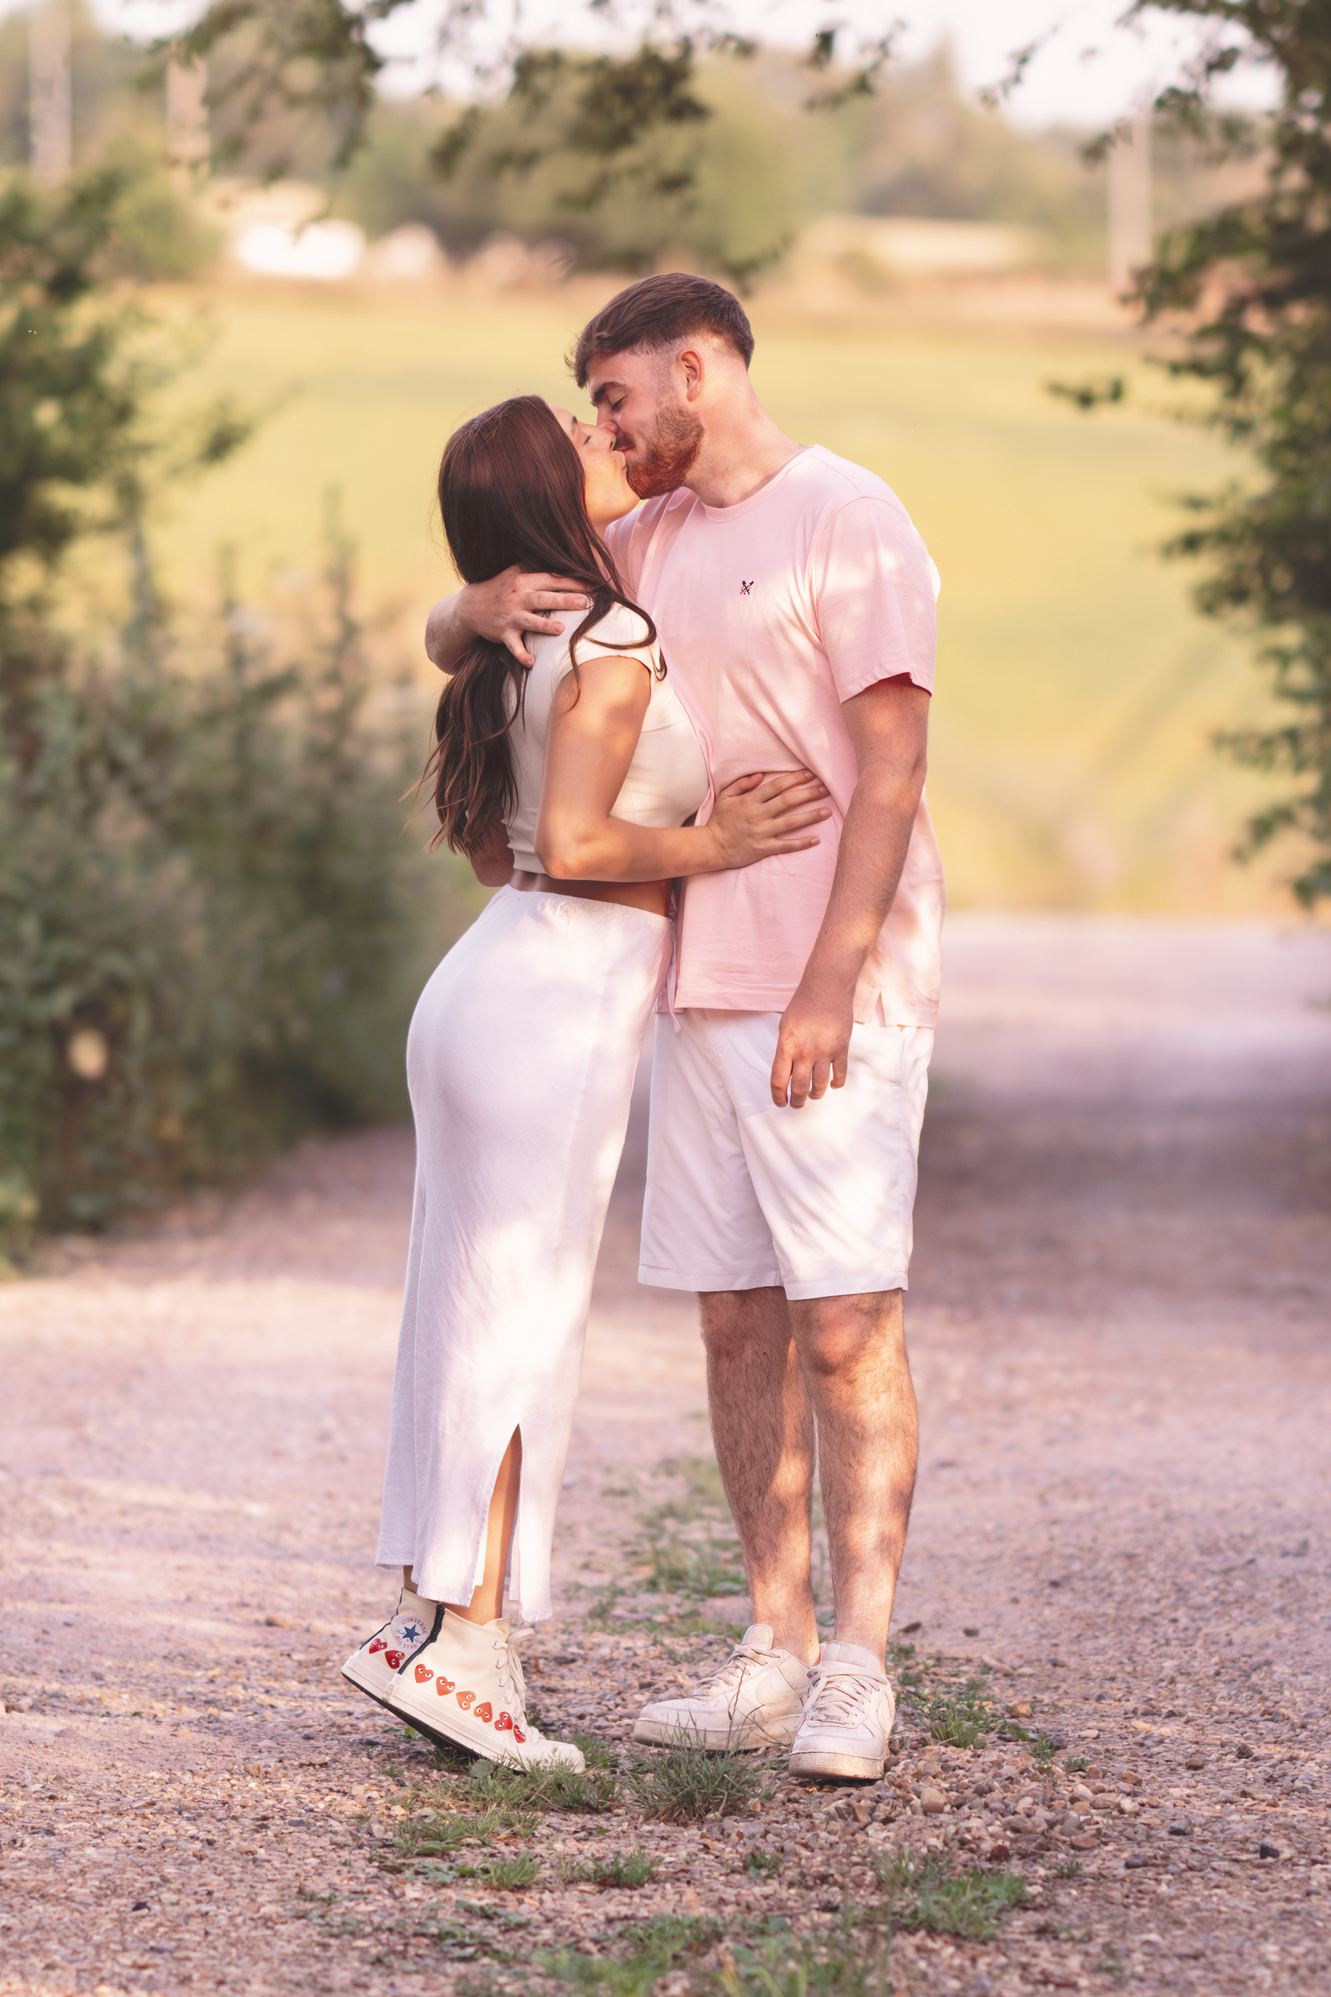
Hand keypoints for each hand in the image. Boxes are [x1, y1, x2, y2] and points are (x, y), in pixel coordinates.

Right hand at [466, 564, 589, 666]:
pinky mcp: (504, 634)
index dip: (570, 582)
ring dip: (544, 626)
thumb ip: (536, 568)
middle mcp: (518, 598)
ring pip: (529, 621)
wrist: (471, 606)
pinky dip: (521, 654)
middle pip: (543, 598)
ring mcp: (510, 617)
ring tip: (560, 629)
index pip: (550, 580)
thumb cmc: (500, 588)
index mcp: (524, 581)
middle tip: (583, 603)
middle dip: (563, 600)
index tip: (591, 585)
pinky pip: (513, 646)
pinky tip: (532, 662)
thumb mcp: (515, 572)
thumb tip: (564, 562)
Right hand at [706, 770, 831, 869]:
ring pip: (791, 823)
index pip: (777, 786)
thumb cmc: (720, 820)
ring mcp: (762, 833)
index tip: (810, 774)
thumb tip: (762, 775)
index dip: (794, 779)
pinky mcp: (763, 849)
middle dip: (809, 793)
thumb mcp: (725, 796)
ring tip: (827, 811)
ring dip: (810, 816)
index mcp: (750, 800)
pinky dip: (801, 843)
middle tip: (826, 789)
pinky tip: (816, 840)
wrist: (711, 846)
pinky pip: (785, 846)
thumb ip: (742, 783)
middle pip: (788, 801)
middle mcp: (758, 815)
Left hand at [770, 978, 853, 1107]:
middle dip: (797, 1101)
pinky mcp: (841, 1049)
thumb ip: (785, 1050)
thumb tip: (787, 1072)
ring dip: (815, 1095)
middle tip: (796, 1104)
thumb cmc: (803, 1005)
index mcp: (786, 1046)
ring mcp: (824, 1052)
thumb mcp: (785, 1027)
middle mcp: (805, 1052)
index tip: (780, 1102)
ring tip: (812, 1096)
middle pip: (800, 1088)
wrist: (826, 988)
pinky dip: (836, 1084)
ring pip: (820, 1085)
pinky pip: (840, 1075)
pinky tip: (833, 1085)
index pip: (779, 1080)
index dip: (778, 1096)